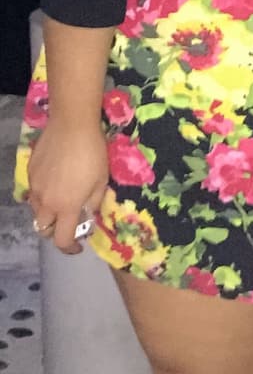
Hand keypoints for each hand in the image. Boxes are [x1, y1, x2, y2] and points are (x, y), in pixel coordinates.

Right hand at [26, 122, 107, 254]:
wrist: (72, 125)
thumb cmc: (93, 153)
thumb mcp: (102, 180)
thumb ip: (94, 203)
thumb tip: (88, 215)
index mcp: (66, 207)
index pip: (61, 239)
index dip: (69, 248)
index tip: (77, 246)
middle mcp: (46, 202)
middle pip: (43, 229)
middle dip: (55, 231)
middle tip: (69, 222)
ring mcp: (35, 187)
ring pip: (36, 211)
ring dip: (48, 213)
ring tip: (62, 201)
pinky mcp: (30, 173)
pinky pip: (34, 192)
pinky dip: (43, 195)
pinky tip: (56, 182)